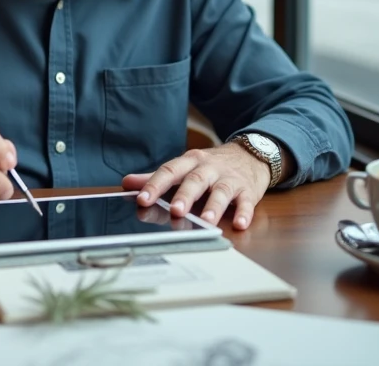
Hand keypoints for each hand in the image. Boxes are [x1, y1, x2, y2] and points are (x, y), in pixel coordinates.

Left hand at [123, 141, 270, 230]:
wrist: (251, 154)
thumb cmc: (212, 166)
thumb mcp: (185, 167)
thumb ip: (158, 177)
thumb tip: (127, 183)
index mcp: (190, 162)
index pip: (170, 171)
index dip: (155, 185)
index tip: (142, 200)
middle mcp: (209, 168)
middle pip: (196, 180)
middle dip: (185, 195)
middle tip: (175, 211)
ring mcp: (230, 178)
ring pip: (221, 190)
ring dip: (214, 206)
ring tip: (207, 221)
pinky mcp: (248, 190)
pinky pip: (247, 201)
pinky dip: (244, 213)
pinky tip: (240, 224)